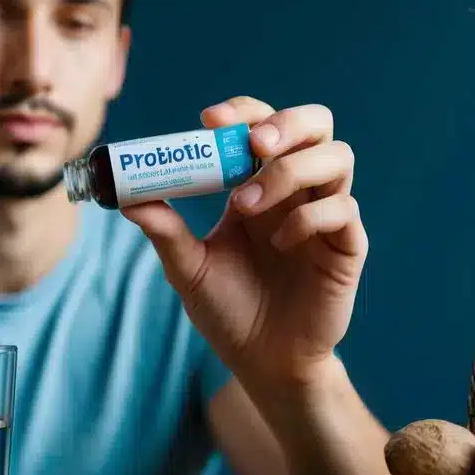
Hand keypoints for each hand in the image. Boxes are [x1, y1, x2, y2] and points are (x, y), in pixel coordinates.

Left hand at [122, 96, 365, 390]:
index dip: (241, 112)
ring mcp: (325, 216)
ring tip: (245, 204)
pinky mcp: (346, 247)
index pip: (261, 125)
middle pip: (315, 124)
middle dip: (285, 123)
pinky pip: (343, 210)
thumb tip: (128, 197)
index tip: (207, 120)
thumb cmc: (228, 310)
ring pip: (337, 157)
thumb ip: (164, 230)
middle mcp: (296, 192)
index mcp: (258, 184)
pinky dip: (308, 217)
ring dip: (290, 170)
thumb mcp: (188, 269)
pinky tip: (280, 243)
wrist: (261, 362)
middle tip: (250, 145)